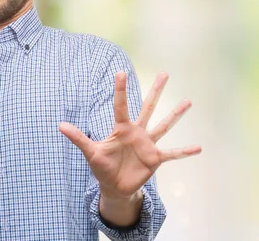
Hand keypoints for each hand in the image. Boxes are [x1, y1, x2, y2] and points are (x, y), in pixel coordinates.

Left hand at [59, 71, 200, 199]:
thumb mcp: (90, 152)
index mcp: (121, 128)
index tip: (120, 72)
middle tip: (164, 73)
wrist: (114, 186)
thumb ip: (78, 138)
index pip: (121, 105)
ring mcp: (148, 144)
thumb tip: (59, 125)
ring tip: (188, 101)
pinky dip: (185, 152)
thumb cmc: (102, 166)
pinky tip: (199, 147)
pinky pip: (172, 154)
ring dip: (175, 114)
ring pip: (163, 125)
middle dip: (155, 91)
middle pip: (148, 107)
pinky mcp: (155, 159)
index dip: (120, 90)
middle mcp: (137, 132)